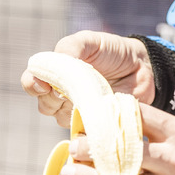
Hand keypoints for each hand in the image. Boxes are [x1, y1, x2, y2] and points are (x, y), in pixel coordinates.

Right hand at [20, 31, 154, 126]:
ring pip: (61, 119)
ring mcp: (78, 112)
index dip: (33, 85)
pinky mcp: (93, 125)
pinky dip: (86, 125)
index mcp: (57, 73)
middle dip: (54, 98)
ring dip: (74, 110)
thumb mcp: (90, 41)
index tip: (43, 86)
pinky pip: (82, 133)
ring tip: (94, 97)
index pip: (32, 82)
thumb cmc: (112, 52)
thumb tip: (53, 64)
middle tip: (73, 91)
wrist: (142, 67)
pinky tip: (98, 114)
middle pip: (44, 105)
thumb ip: (70, 48)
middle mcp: (62, 94)